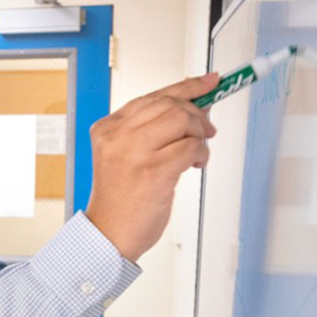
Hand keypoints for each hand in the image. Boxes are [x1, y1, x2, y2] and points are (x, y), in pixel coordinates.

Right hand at [85, 73, 219, 262]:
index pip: (152, 96)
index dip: (187, 87)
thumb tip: (193, 107)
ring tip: (197, 152)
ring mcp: (135, 152)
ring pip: (183, 120)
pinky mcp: (154, 170)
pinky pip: (191, 147)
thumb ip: (151, 130)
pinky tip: (194, 165)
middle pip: (171, 104)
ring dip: (199, 135)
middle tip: (207, 129)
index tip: (208, 82)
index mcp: (107, 129)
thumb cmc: (120, 200)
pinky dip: (200, 154)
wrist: (109, 235)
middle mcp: (118, 136)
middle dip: (197, 114)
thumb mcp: (125, 156)